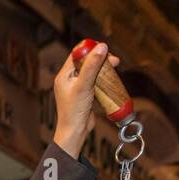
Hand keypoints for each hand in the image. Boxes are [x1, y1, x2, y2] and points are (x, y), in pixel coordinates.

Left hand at [52, 43, 118, 158]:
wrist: (75, 132)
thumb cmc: (75, 110)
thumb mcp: (84, 85)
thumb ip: (92, 66)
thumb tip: (102, 46)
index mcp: (64, 75)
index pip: (77, 54)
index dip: (91, 49)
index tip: (105, 49)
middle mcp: (68, 79)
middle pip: (86, 61)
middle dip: (100, 58)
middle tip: (114, 60)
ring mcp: (76, 87)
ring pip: (92, 71)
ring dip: (103, 68)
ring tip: (115, 67)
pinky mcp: (84, 94)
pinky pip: (95, 81)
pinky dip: (103, 79)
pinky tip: (111, 79)